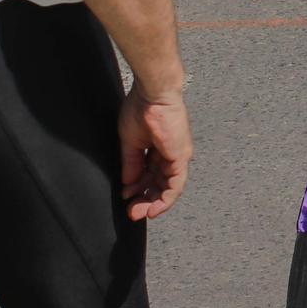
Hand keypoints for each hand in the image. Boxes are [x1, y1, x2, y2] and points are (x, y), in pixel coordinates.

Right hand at [117, 87, 191, 220]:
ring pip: (168, 187)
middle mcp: (170, 153)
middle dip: (144, 199)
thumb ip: (131, 163)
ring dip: (152, 202)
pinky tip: (153, 209)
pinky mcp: (180, 157)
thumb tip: (128, 183)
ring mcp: (178, 156)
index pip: (150, 174)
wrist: (152, 94)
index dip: (137, 187)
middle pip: (159, 183)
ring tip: (138, 212)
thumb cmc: (140, 108)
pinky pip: (176, 185)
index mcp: (159, 147)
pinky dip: (165, 200)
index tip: (125, 196)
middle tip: (131, 211)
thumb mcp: (130, 141)